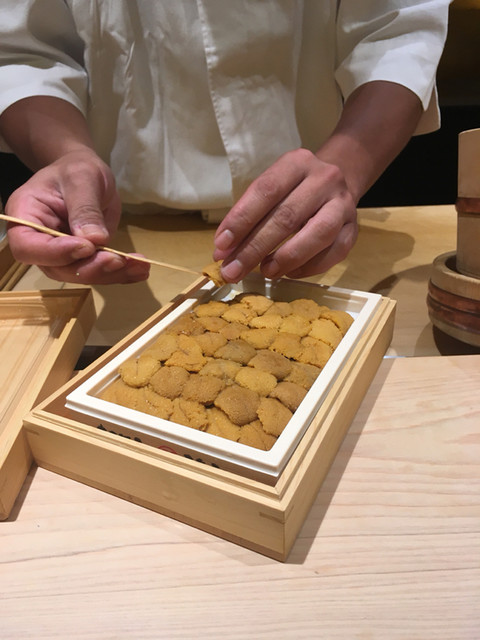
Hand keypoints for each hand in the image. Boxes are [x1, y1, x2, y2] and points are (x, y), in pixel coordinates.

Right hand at [5, 149, 149, 283]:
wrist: (86, 175)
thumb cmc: (76, 169)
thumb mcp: (81, 179)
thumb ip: (85, 208)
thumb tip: (94, 240)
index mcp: (25, 216)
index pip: (28, 246)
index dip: (55, 253)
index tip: (86, 247)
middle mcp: (39, 241)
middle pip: (58, 267)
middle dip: (91, 268)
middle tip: (118, 260)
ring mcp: (61, 254)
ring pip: (82, 274)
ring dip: (112, 274)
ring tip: (139, 266)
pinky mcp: (84, 259)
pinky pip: (99, 272)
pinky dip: (122, 274)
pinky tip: (140, 270)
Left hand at [213, 148, 357, 281]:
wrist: (339, 181)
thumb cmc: (293, 190)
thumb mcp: (271, 189)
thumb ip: (248, 216)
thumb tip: (224, 252)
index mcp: (296, 163)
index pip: (265, 191)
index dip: (241, 220)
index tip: (222, 247)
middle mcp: (324, 179)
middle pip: (287, 216)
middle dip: (255, 248)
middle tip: (233, 271)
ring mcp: (343, 204)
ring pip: (318, 234)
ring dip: (287, 258)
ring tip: (265, 272)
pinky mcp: (354, 228)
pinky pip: (334, 252)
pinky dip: (309, 267)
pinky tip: (289, 272)